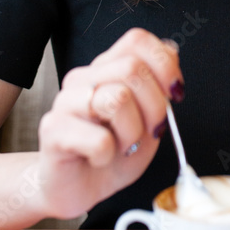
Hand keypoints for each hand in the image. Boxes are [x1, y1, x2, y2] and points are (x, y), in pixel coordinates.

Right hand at [36, 29, 181, 218]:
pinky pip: (99, 139)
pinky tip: (99, 159)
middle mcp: (83, 78)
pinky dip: (109, 156)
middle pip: (132, 68)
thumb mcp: (148, 119)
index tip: (175, 94)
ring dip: (131, 133)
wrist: (78, 188)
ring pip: (117, 99)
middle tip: (148, 132)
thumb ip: (159, 86)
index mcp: (105, 69)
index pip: (136, 41)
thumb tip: (171, 51)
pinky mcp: (53, 130)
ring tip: (121, 147)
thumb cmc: (112, 153)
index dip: (164, 64)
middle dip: (155, 107)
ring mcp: (65, 102)